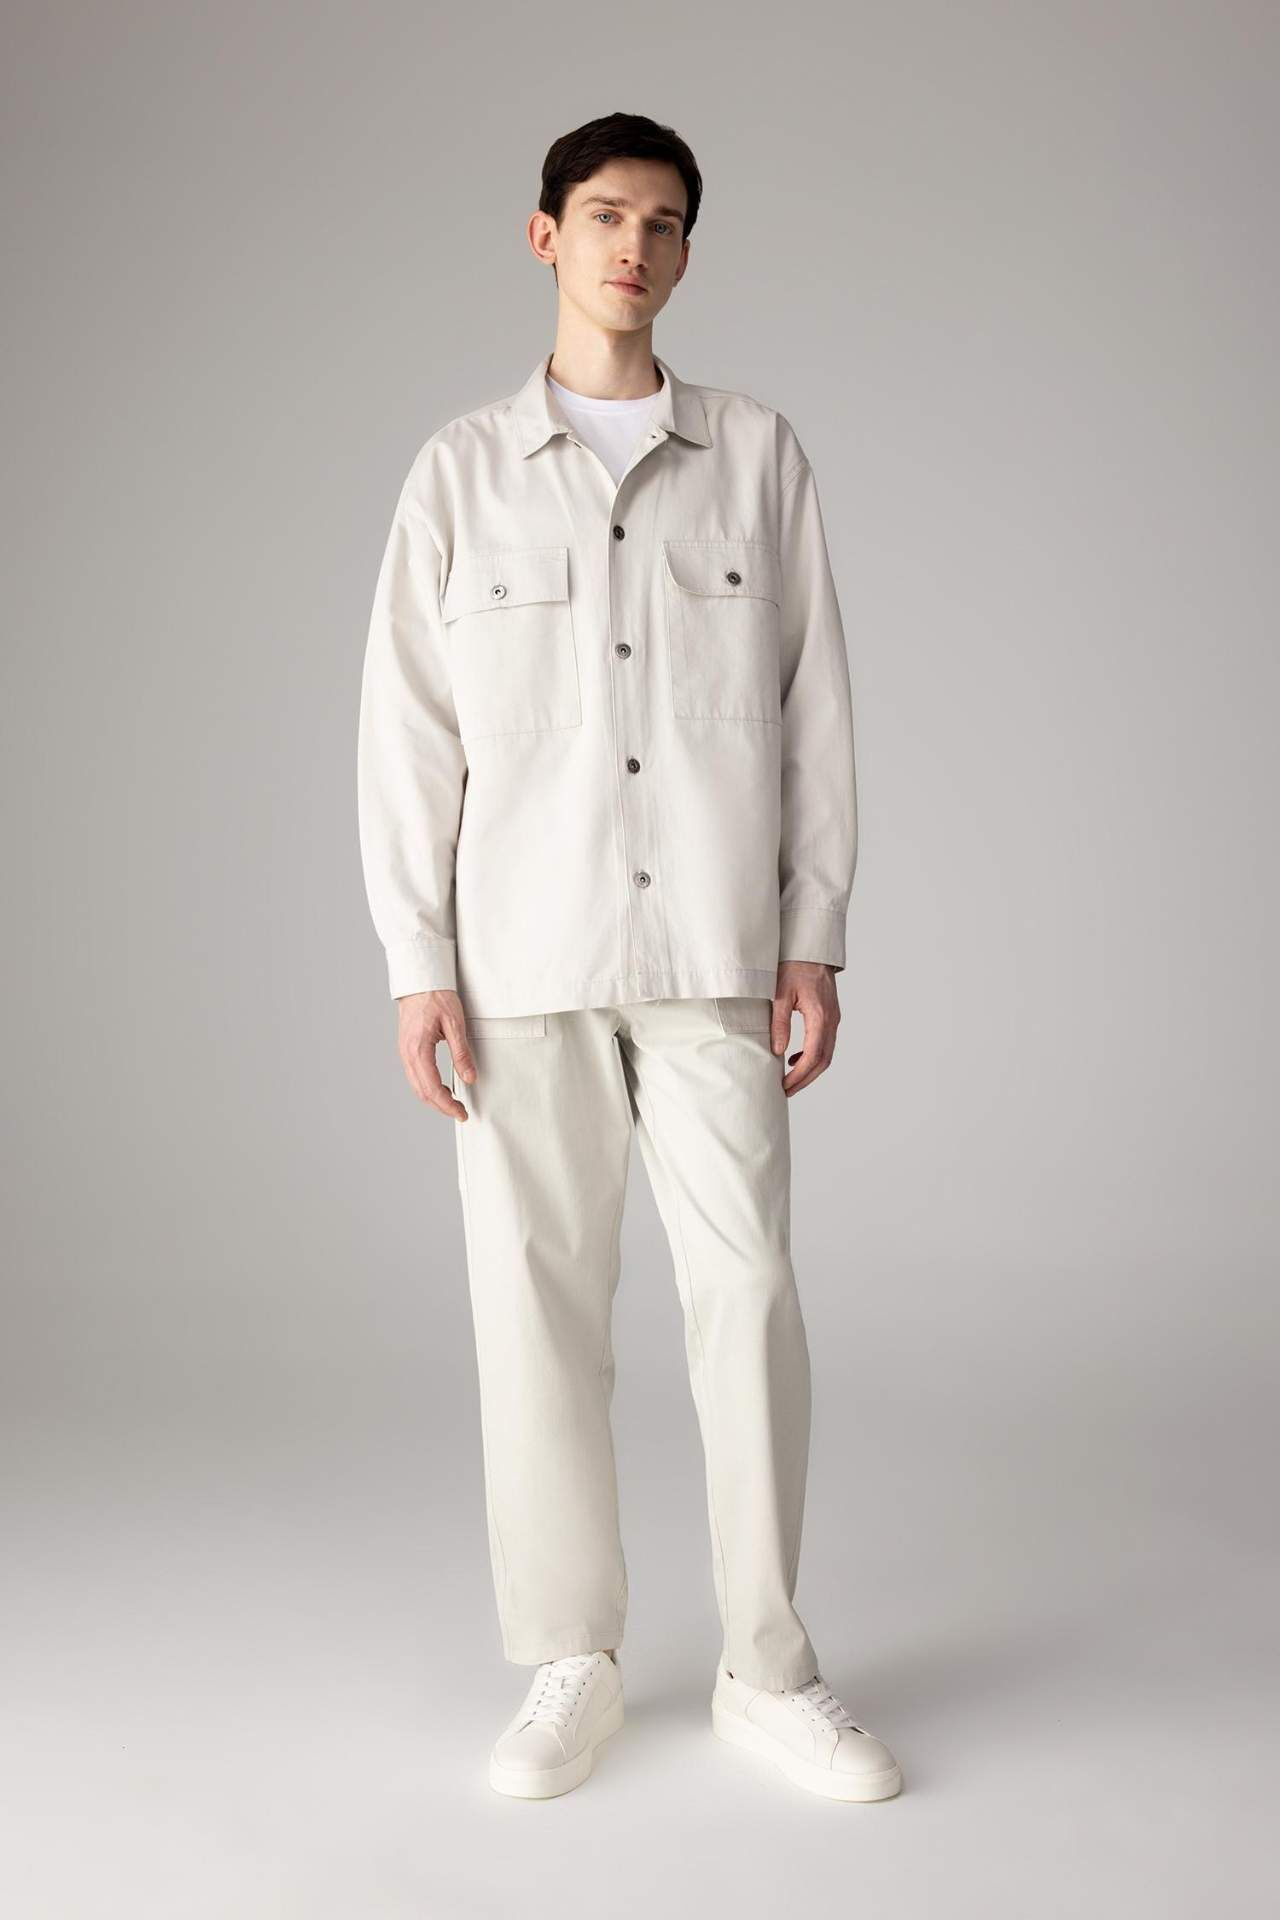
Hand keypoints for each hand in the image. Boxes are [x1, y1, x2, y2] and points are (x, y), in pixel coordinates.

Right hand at [395, 989, 475, 1121]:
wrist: (420, 979)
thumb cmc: (436, 996)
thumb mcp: (455, 1024)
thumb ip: (461, 1053)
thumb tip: (469, 1078)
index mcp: (418, 1050)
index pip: (432, 1089)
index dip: (447, 1105)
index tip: (462, 1113)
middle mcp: (407, 1054)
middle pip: (422, 1092)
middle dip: (441, 1106)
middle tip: (461, 1112)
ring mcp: (405, 1052)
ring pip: (417, 1085)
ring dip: (434, 1098)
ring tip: (454, 1102)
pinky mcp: (407, 1048)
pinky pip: (415, 1075)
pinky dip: (428, 1086)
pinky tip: (442, 1087)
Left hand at [771, 961, 840, 1096]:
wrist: (811, 949)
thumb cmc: (794, 966)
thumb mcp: (780, 994)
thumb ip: (779, 1023)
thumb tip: (778, 1051)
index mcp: (820, 1015)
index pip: (813, 1055)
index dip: (799, 1075)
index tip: (784, 1086)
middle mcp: (832, 1020)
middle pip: (823, 1060)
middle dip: (805, 1079)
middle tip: (786, 1091)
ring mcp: (834, 1018)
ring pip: (827, 1054)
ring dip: (810, 1070)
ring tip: (790, 1080)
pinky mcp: (831, 1016)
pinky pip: (826, 1043)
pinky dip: (813, 1056)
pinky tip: (795, 1058)